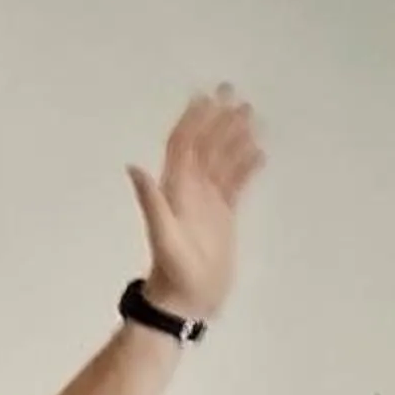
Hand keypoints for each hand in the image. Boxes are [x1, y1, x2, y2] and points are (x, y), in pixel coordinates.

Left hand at [128, 88, 263, 326]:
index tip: (210, 99)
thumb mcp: (163, 239)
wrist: (186, 301)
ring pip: (222, 159)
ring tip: (252, 115)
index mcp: (176, 188)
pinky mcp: (224, 215)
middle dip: (218, 119)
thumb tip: (134, 168)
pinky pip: (235, 183)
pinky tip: (259, 152)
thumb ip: (151, 203)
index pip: (185, 145)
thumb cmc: (175, 273)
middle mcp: (191, 188)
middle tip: (235, 94)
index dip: (195, 121)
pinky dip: (246, 166)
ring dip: (234, 136)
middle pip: (205, 144)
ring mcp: (208, 201)